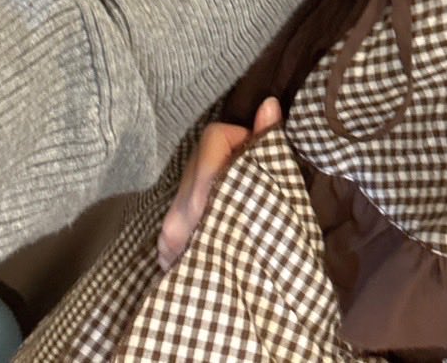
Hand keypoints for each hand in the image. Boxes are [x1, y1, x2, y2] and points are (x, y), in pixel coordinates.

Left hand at [156, 96, 281, 271]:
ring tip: (252, 199)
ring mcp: (170, 231)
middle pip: (205, 152)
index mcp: (202, 207)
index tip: (270, 154)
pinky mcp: (171, 243)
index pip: (216, 139)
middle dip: (238, 153)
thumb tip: (270, 106)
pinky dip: (216, 195)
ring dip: (227, 175)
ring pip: (199, 175)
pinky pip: (194, 199)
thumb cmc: (258, 279)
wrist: (218, 340)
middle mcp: (179, 215)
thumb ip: (268, 163)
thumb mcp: (275, 223)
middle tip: (264, 177)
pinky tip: (234, 217)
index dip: (247, 137)